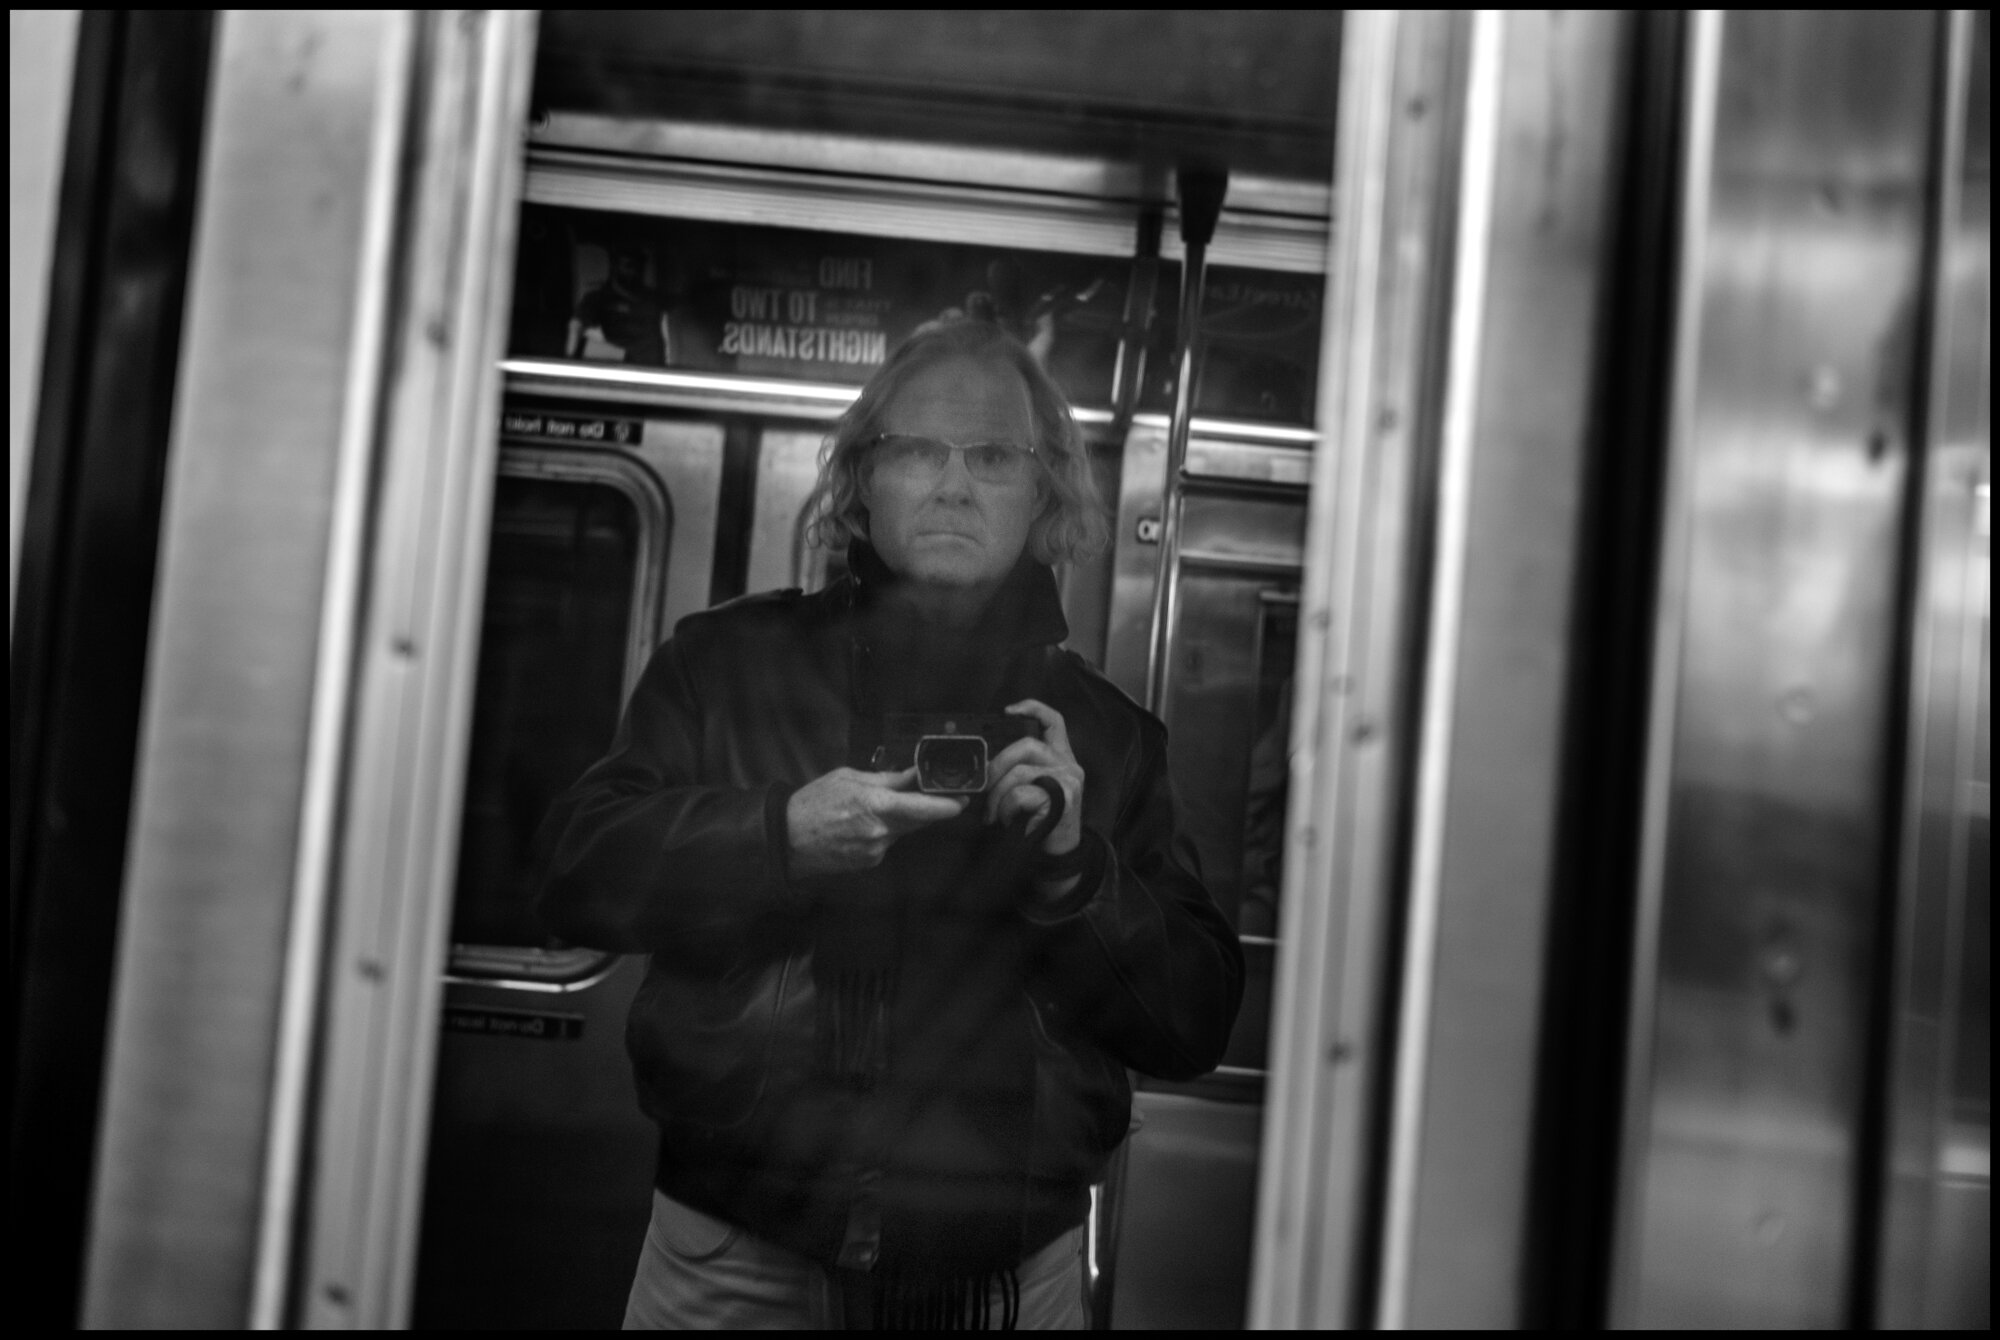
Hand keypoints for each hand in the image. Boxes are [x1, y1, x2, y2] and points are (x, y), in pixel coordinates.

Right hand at [785, 767, 965, 877]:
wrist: (787, 839)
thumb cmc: (813, 803)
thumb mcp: (848, 779)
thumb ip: (886, 779)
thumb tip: (912, 774)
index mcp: (875, 806)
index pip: (922, 808)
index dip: (946, 806)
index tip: (962, 800)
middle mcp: (880, 832)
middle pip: (919, 821)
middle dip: (929, 808)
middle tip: (937, 795)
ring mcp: (875, 850)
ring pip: (903, 831)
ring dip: (902, 819)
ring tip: (877, 806)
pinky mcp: (869, 862)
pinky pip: (887, 842)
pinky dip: (884, 831)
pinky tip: (863, 825)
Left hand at [984, 700, 1084, 856]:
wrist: (1058, 855)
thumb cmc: (1039, 821)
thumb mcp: (1035, 789)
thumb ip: (1020, 770)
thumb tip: (985, 764)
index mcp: (1062, 758)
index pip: (1054, 721)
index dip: (1032, 708)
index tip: (1007, 711)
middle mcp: (1069, 766)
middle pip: (1026, 746)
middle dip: (996, 766)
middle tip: (984, 790)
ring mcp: (1068, 782)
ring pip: (1019, 772)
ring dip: (997, 795)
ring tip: (994, 813)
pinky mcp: (1062, 801)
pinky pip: (1020, 796)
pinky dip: (1006, 809)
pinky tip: (1009, 821)